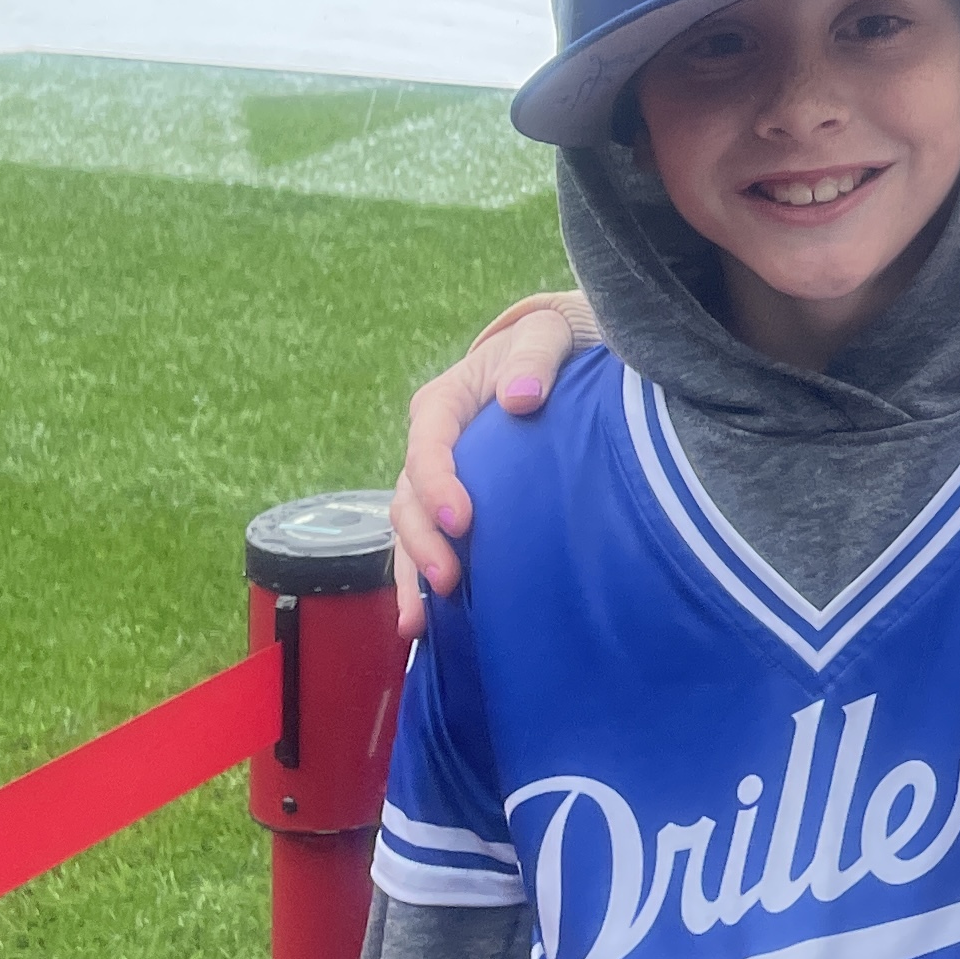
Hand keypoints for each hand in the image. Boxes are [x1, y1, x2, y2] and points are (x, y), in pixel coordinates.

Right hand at [392, 293, 593, 638]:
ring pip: (408, 531)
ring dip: (411, 575)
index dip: (437, 483)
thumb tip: (520, 398)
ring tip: (420, 622)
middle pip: (408, 498)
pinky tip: (428, 622)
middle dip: (422, 542)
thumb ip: (534, 360)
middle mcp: (429, 444)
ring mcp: (436, 480)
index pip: (427, 444)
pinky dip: (420, 582)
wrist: (552, 361)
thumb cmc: (549, 345)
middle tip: (449, 579)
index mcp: (443, 401)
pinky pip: (426, 546)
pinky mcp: (451, 506)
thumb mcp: (546, 336)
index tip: (462, 519)